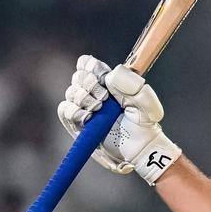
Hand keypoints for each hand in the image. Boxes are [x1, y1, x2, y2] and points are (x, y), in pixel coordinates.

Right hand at [58, 55, 180, 184]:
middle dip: (90, 85)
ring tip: (99, 109)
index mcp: (109, 81)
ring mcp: (84, 107)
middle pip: (79, 77)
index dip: (92, 67)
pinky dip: (75, 112)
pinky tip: (88, 118)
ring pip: (71, 92)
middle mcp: (94, 92)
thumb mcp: (146, 101)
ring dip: (84, 99)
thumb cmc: (144, 123)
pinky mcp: (77, 123)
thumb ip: (131, 83)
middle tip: (104, 98)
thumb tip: (110, 75)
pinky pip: (65, 110)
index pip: (88, 64)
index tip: (103, 78)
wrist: (138, 147)